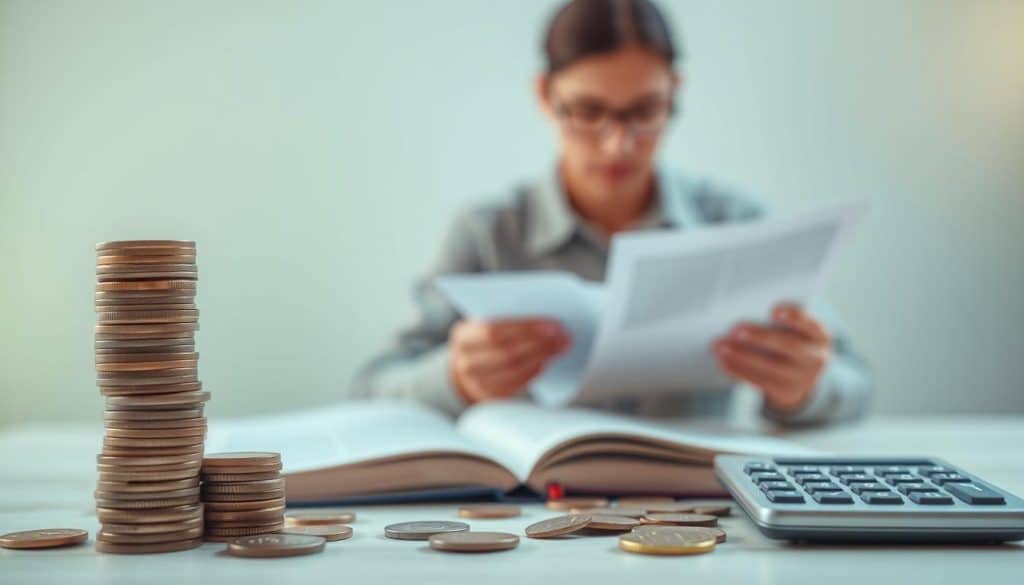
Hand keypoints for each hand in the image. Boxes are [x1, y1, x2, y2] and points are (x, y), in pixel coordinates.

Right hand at [449, 318, 570, 404]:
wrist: (467, 366)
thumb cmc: (483, 339)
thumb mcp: (484, 323)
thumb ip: (506, 319)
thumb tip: (543, 320)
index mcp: (462, 337)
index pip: (493, 331)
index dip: (524, 328)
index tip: (550, 324)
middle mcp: (465, 362)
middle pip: (506, 352)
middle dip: (538, 343)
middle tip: (561, 336)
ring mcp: (475, 383)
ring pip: (513, 370)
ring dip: (541, 358)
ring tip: (559, 347)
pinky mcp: (489, 397)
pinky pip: (515, 385)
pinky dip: (533, 372)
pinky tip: (546, 361)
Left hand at [711, 303, 831, 413]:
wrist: (802, 378)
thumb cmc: (793, 341)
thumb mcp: (797, 332)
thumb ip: (780, 322)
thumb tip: (744, 311)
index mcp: (820, 337)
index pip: (811, 325)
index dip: (795, 317)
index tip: (774, 310)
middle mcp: (815, 358)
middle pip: (788, 346)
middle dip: (760, 337)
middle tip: (734, 328)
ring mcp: (801, 378)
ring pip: (769, 366)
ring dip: (741, 355)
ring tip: (720, 345)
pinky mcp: (785, 392)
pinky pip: (759, 381)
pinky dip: (739, 370)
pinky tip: (723, 361)